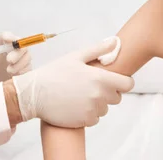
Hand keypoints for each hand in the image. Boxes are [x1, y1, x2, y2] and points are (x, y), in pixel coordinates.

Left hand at [0, 32, 31, 85]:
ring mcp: (20, 58)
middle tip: (9, 60)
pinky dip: (24, 71)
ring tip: (9, 71)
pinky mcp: (25, 67)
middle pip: (21, 44)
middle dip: (17, 52)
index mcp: (1, 43)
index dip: (10, 37)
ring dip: (20, 63)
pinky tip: (16, 76)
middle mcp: (12, 48)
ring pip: (27, 55)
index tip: (10, 40)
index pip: (7, 35)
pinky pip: (29, 67)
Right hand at [12, 37, 133, 127]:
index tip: (113, 80)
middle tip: (89, 85)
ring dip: (97, 103)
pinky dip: (88, 113)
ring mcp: (92, 110)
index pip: (128, 84)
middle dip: (108, 92)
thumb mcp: (75, 57)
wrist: (35, 94)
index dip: (123, 81)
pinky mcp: (85, 121)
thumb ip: (98, 50)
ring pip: (105, 108)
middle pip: (117, 97)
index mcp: (100, 78)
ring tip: (79, 95)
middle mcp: (99, 95)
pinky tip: (74, 105)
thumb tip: (114, 42)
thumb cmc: (54, 73)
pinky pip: (95, 119)